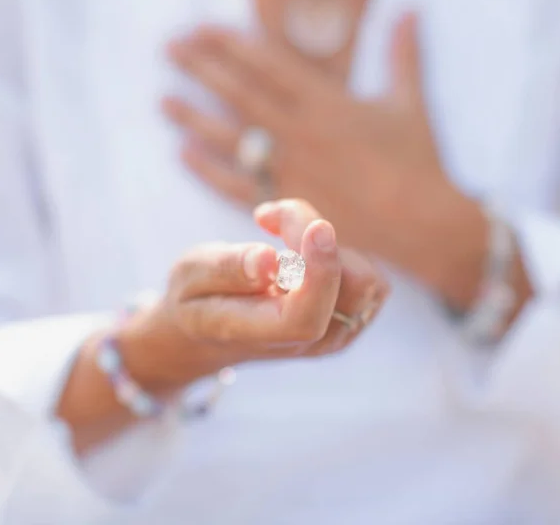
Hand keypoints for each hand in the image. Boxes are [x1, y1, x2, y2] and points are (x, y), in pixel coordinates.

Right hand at [119, 200, 388, 390]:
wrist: (210, 330)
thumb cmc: (195, 299)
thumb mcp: (191, 277)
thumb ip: (227, 269)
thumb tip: (267, 259)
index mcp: (263, 335)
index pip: (306, 317)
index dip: (320, 271)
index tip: (317, 227)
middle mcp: (309, 342)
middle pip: (353, 288)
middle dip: (317, 237)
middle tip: (271, 217)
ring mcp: (334, 334)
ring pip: (367, 280)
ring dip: (327, 242)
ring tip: (279, 230)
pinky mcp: (349, 316)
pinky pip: (367, 277)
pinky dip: (338, 250)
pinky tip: (299, 246)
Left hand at [164, 13, 482, 299]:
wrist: (422, 223)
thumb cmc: (418, 162)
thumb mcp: (410, 103)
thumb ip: (403, 55)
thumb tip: (410, 10)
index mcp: (328, 102)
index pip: (268, 64)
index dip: (231, 44)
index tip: (202, 30)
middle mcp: (301, 132)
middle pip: (240, 94)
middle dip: (202, 68)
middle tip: (171, 49)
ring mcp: (289, 169)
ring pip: (231, 137)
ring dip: (194, 117)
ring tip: (164, 101)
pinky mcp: (286, 204)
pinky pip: (237, 184)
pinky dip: (208, 169)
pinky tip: (184, 153)